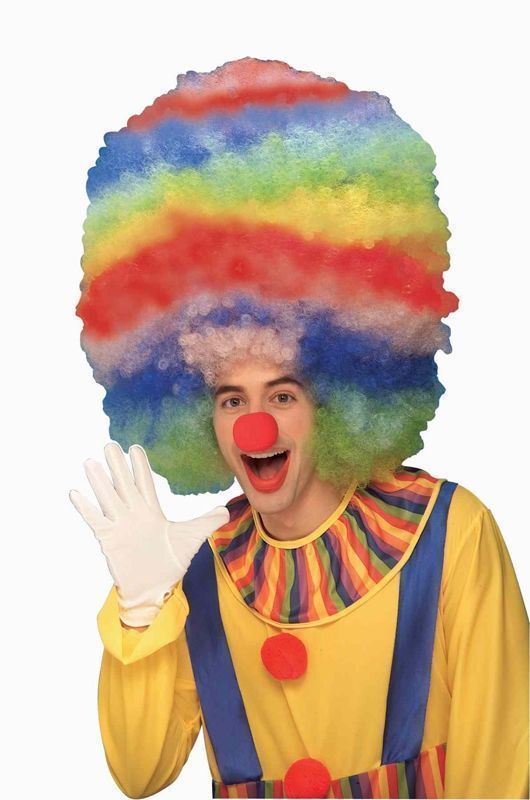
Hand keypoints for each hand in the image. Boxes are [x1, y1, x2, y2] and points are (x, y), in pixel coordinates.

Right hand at [70, 442, 228, 626]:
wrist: (156, 588)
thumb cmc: (171, 562)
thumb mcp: (192, 538)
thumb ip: (207, 521)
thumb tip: (226, 510)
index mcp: (151, 511)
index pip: (144, 483)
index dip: (139, 466)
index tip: (135, 447)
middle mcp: (133, 514)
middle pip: (124, 485)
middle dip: (117, 466)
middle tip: (110, 445)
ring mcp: (120, 526)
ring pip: (108, 498)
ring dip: (99, 481)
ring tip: (90, 462)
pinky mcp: (109, 540)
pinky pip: (96, 521)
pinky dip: (86, 508)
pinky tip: (75, 493)